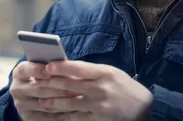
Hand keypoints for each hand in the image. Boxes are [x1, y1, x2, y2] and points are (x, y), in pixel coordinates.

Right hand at [10, 61, 78, 120]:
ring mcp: (21, 105)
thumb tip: (65, 64)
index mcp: (19, 73)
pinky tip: (72, 109)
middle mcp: (17, 89)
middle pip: (37, 89)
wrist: (31, 95)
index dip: (37, 70)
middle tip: (74, 87)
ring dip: (62, 102)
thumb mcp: (42, 67)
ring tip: (76, 98)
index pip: (25, 70)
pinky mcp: (28, 117)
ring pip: (43, 104)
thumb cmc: (42, 75)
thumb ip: (50, 66)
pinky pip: (46, 117)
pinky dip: (60, 113)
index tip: (50, 69)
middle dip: (57, 88)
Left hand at [35, 61, 152, 120]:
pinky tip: (54, 115)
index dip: (60, 67)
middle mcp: (101, 89)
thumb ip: (90, 72)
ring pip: (70, 104)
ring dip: (53, 102)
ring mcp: (99, 107)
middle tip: (36, 83)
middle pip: (70, 85)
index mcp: (105, 73)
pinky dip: (64, 116)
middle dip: (51, 84)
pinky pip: (76, 118)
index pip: (77, 68)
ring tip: (41, 100)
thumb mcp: (111, 73)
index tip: (47, 66)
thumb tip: (65, 70)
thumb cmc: (125, 87)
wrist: (145, 109)